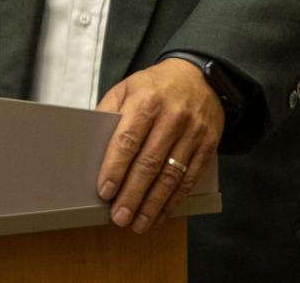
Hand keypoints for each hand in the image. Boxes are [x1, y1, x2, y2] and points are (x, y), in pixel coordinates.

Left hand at [95, 58, 222, 234]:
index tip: (105, 191)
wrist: (199, 76)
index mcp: (147, 100)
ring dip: (153, 204)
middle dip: (132, 194)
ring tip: (139, 223)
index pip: (128, 140)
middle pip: (149, 163)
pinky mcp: (208, 144)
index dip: (115, 168)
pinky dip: (175, 199)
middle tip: (119, 217)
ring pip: (171, 175)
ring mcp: (193, 131)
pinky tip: (162, 213)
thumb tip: (90, 146)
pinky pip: (190, 177)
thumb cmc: (156, 86)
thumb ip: (108, 114)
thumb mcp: (126, 88)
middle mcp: (172, 116)